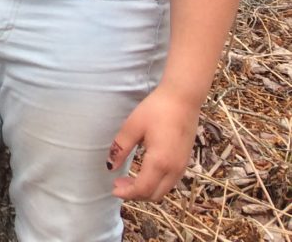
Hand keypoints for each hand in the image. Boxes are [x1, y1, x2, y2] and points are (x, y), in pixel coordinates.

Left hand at [108, 85, 200, 201]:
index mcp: (160, 161)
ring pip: (164, 190)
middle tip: (118, 184)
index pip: (143, 188)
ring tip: (128, 180)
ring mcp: (182, 167)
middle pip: (154, 195)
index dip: (127, 193)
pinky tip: (144, 174)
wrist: (183, 99)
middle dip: (135, 194)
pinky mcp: (185, 162)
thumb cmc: (156, 110)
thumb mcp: (132, 127)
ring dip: (146, 191)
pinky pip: (170, 182)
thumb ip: (120, 148)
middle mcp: (174, 169)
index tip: (113, 188)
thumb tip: (110, 166)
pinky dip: (156, 185)